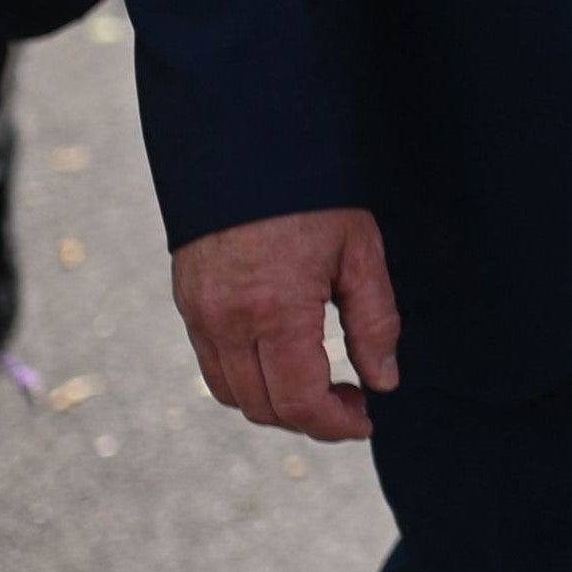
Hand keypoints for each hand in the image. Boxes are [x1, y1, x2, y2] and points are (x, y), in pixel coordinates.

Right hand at [172, 207, 399, 444]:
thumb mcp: (360, 253)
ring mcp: (200, 315)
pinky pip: (212, 367)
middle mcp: (228, 322)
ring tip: (321, 386)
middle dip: (311, 419)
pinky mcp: (187, 305)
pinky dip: (247, 381)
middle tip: (352, 401)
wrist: (247, 147)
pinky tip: (284, 362)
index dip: (335, 424)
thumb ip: (374, 323)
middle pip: (264, 407)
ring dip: (277, 405)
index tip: (366, 420)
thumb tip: (384, 382)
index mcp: (276, 311)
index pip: (299, 401)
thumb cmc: (315, 197)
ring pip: (232, 395)